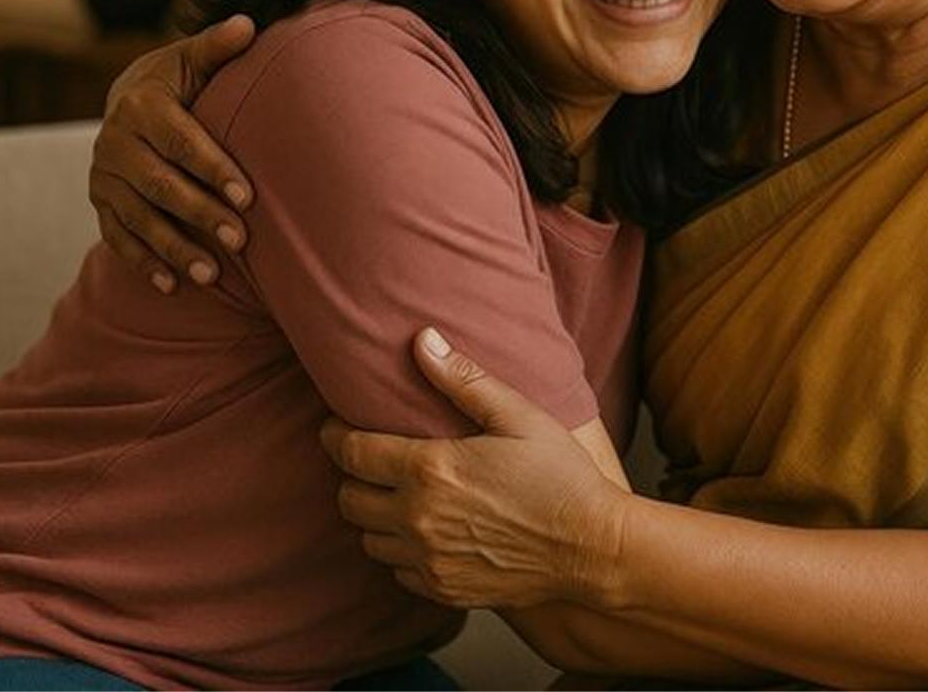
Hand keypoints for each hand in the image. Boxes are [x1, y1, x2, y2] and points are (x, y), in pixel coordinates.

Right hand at [89, 14, 256, 291]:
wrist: (128, 99)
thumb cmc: (178, 81)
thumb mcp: (193, 60)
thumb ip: (218, 46)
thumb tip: (249, 25)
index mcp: (141, 106)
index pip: (181, 142)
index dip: (214, 170)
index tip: (249, 197)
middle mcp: (114, 142)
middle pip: (160, 186)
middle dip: (200, 214)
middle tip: (240, 239)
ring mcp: (103, 176)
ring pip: (138, 217)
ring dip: (173, 248)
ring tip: (211, 274)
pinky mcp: (99, 202)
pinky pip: (117, 236)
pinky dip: (143, 262)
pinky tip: (171, 286)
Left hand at [321, 328, 628, 609]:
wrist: (593, 548)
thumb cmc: (562, 476)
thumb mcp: (519, 416)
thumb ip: (464, 380)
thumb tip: (423, 340)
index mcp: (431, 469)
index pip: (352, 452)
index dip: (334, 435)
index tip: (334, 426)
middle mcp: (419, 518)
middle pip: (349, 498)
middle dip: (352, 475)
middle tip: (370, 459)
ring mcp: (429, 559)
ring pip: (368, 538)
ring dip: (374, 514)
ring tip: (397, 494)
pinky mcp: (443, 588)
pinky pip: (396, 570)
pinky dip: (400, 549)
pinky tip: (425, 530)